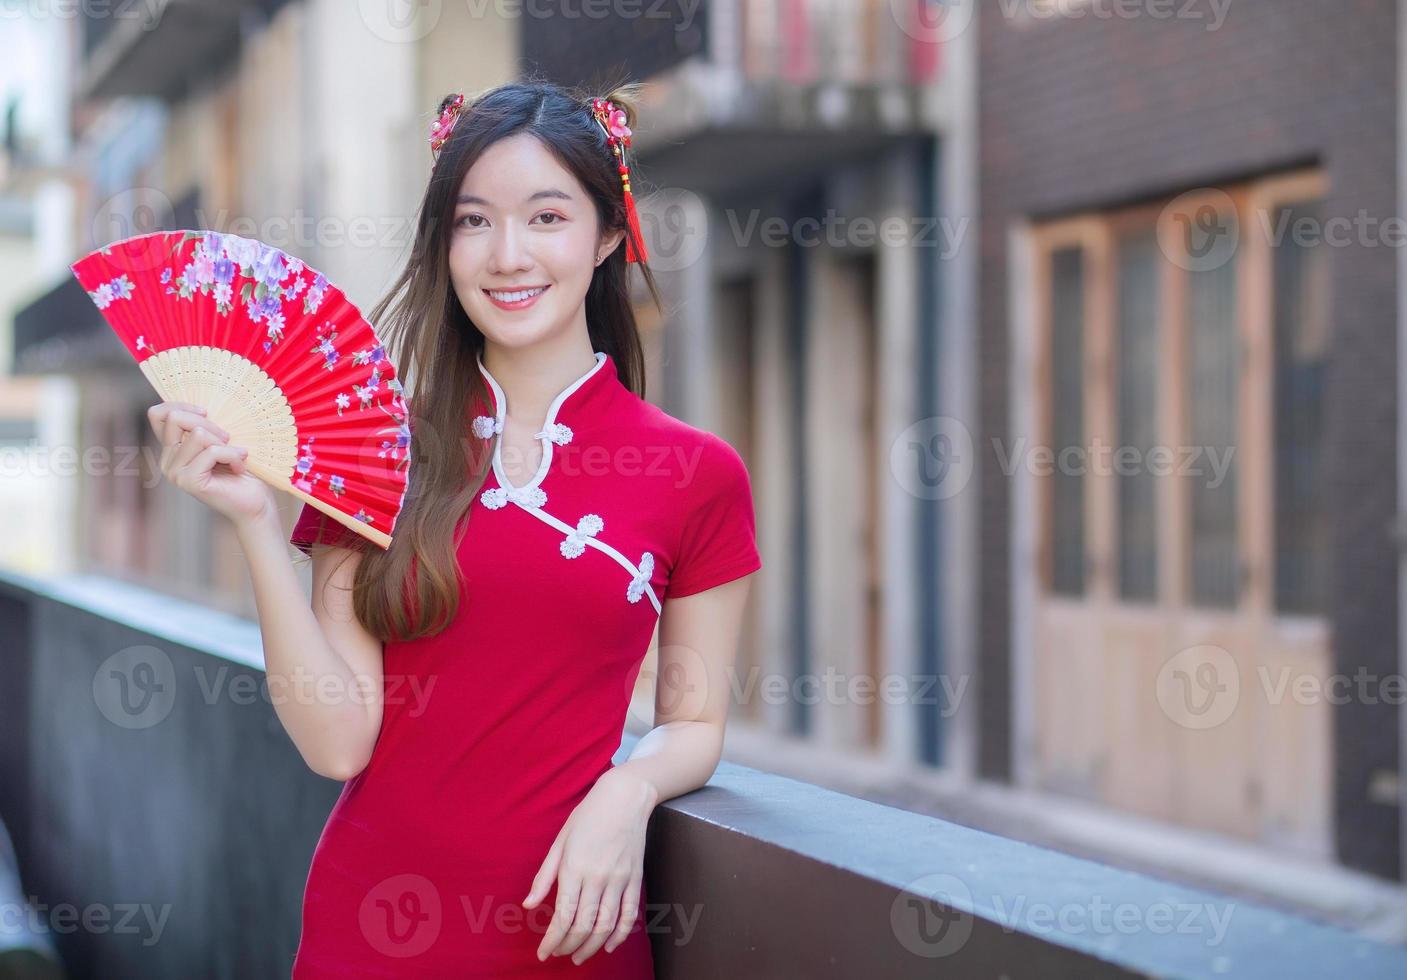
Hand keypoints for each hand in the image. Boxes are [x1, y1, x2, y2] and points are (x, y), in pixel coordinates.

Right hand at [147, 401, 275, 527]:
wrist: (255, 502)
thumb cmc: (242, 468)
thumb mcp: (221, 439)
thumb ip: (205, 425)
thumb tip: (203, 402)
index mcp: (173, 447)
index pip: (157, 414)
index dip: (181, 405)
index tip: (207, 412)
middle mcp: (168, 459)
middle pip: (175, 418)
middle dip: (209, 423)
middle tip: (228, 439)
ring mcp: (175, 472)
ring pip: (197, 434)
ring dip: (225, 443)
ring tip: (236, 456)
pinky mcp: (188, 481)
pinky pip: (212, 452)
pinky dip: (233, 456)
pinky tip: (240, 468)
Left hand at [524, 767, 656, 964]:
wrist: (624, 797)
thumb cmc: (587, 816)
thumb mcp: (559, 842)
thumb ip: (544, 877)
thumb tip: (528, 905)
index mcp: (574, 868)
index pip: (563, 916)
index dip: (552, 940)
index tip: (544, 953)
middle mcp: (597, 877)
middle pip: (583, 925)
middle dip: (568, 946)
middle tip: (559, 954)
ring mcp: (619, 879)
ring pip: (606, 925)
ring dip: (591, 947)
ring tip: (579, 957)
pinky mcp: (635, 878)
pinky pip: (629, 914)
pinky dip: (619, 935)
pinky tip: (608, 945)